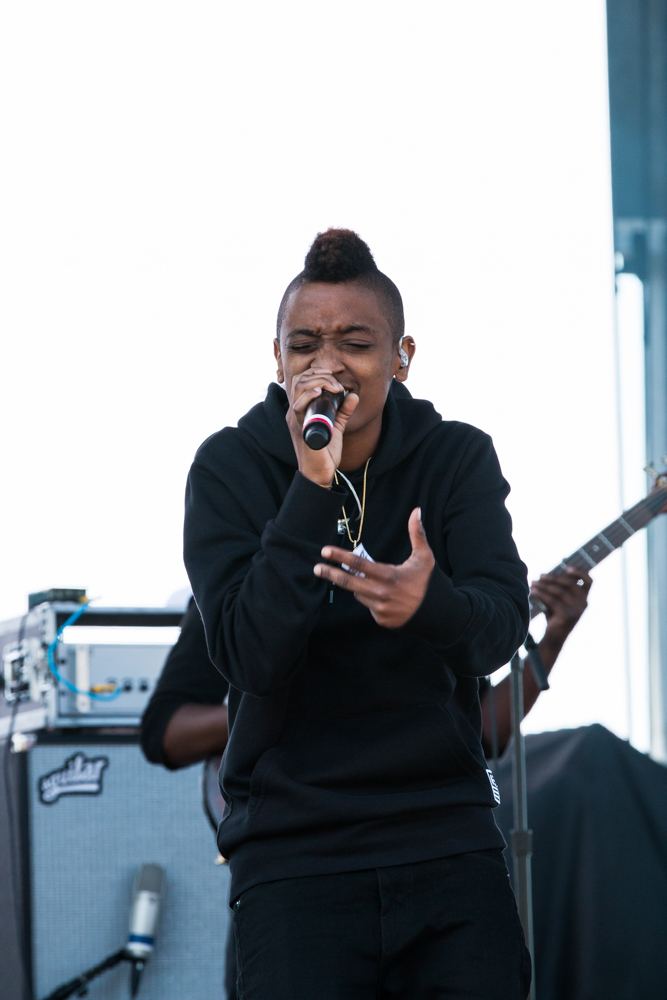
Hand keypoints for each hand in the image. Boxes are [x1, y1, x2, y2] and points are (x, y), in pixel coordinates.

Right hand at [286, 367, 358, 487]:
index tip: (334, 376)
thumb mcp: (336, 426)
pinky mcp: (299, 428)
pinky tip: (321, 391)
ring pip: (299, 387)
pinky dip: (309, 394)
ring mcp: (295, 419)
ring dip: (319, 381)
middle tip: (337, 383)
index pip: (301, 380)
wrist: (319, 474)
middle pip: (300, 379)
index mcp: (300, 409)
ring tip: (335, 387)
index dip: (316, 372)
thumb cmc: (325, 453)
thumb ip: (343, 411)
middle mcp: (294, 412)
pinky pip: (299, 406)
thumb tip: (353, 395)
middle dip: (320, 374)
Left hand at [313, 508, 434, 627]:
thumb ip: (417, 534)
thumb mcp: (425, 557)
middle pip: (349, 582)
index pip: (359, 564)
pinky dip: (370, 599)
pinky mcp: (381, 620)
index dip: (340, 557)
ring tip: (367, 579)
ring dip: (358, 585)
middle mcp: (381, 594)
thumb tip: (416, 510)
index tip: (325, 551)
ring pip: (359, 594)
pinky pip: (368, 606)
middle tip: (316, 567)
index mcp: (389, 576)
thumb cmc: (430, 582)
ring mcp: (380, 609)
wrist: (439, 615)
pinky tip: (384, 596)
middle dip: (331, 573)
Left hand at [530, 567, 591, 645]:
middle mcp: (584, 604)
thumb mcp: (559, 600)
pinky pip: (552, 600)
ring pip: (559, 591)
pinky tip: (533, 591)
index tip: (567, 568)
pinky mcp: (567, 616)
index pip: (589, 581)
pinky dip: (541, 594)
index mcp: (584, 598)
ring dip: (544, 586)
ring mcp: (577, 611)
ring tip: (533, 583)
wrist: (554, 638)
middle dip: (553, 578)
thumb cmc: (555, 616)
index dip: (580, 572)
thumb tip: (545, 575)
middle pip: (569, 583)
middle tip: (540, 576)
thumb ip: (558, 589)